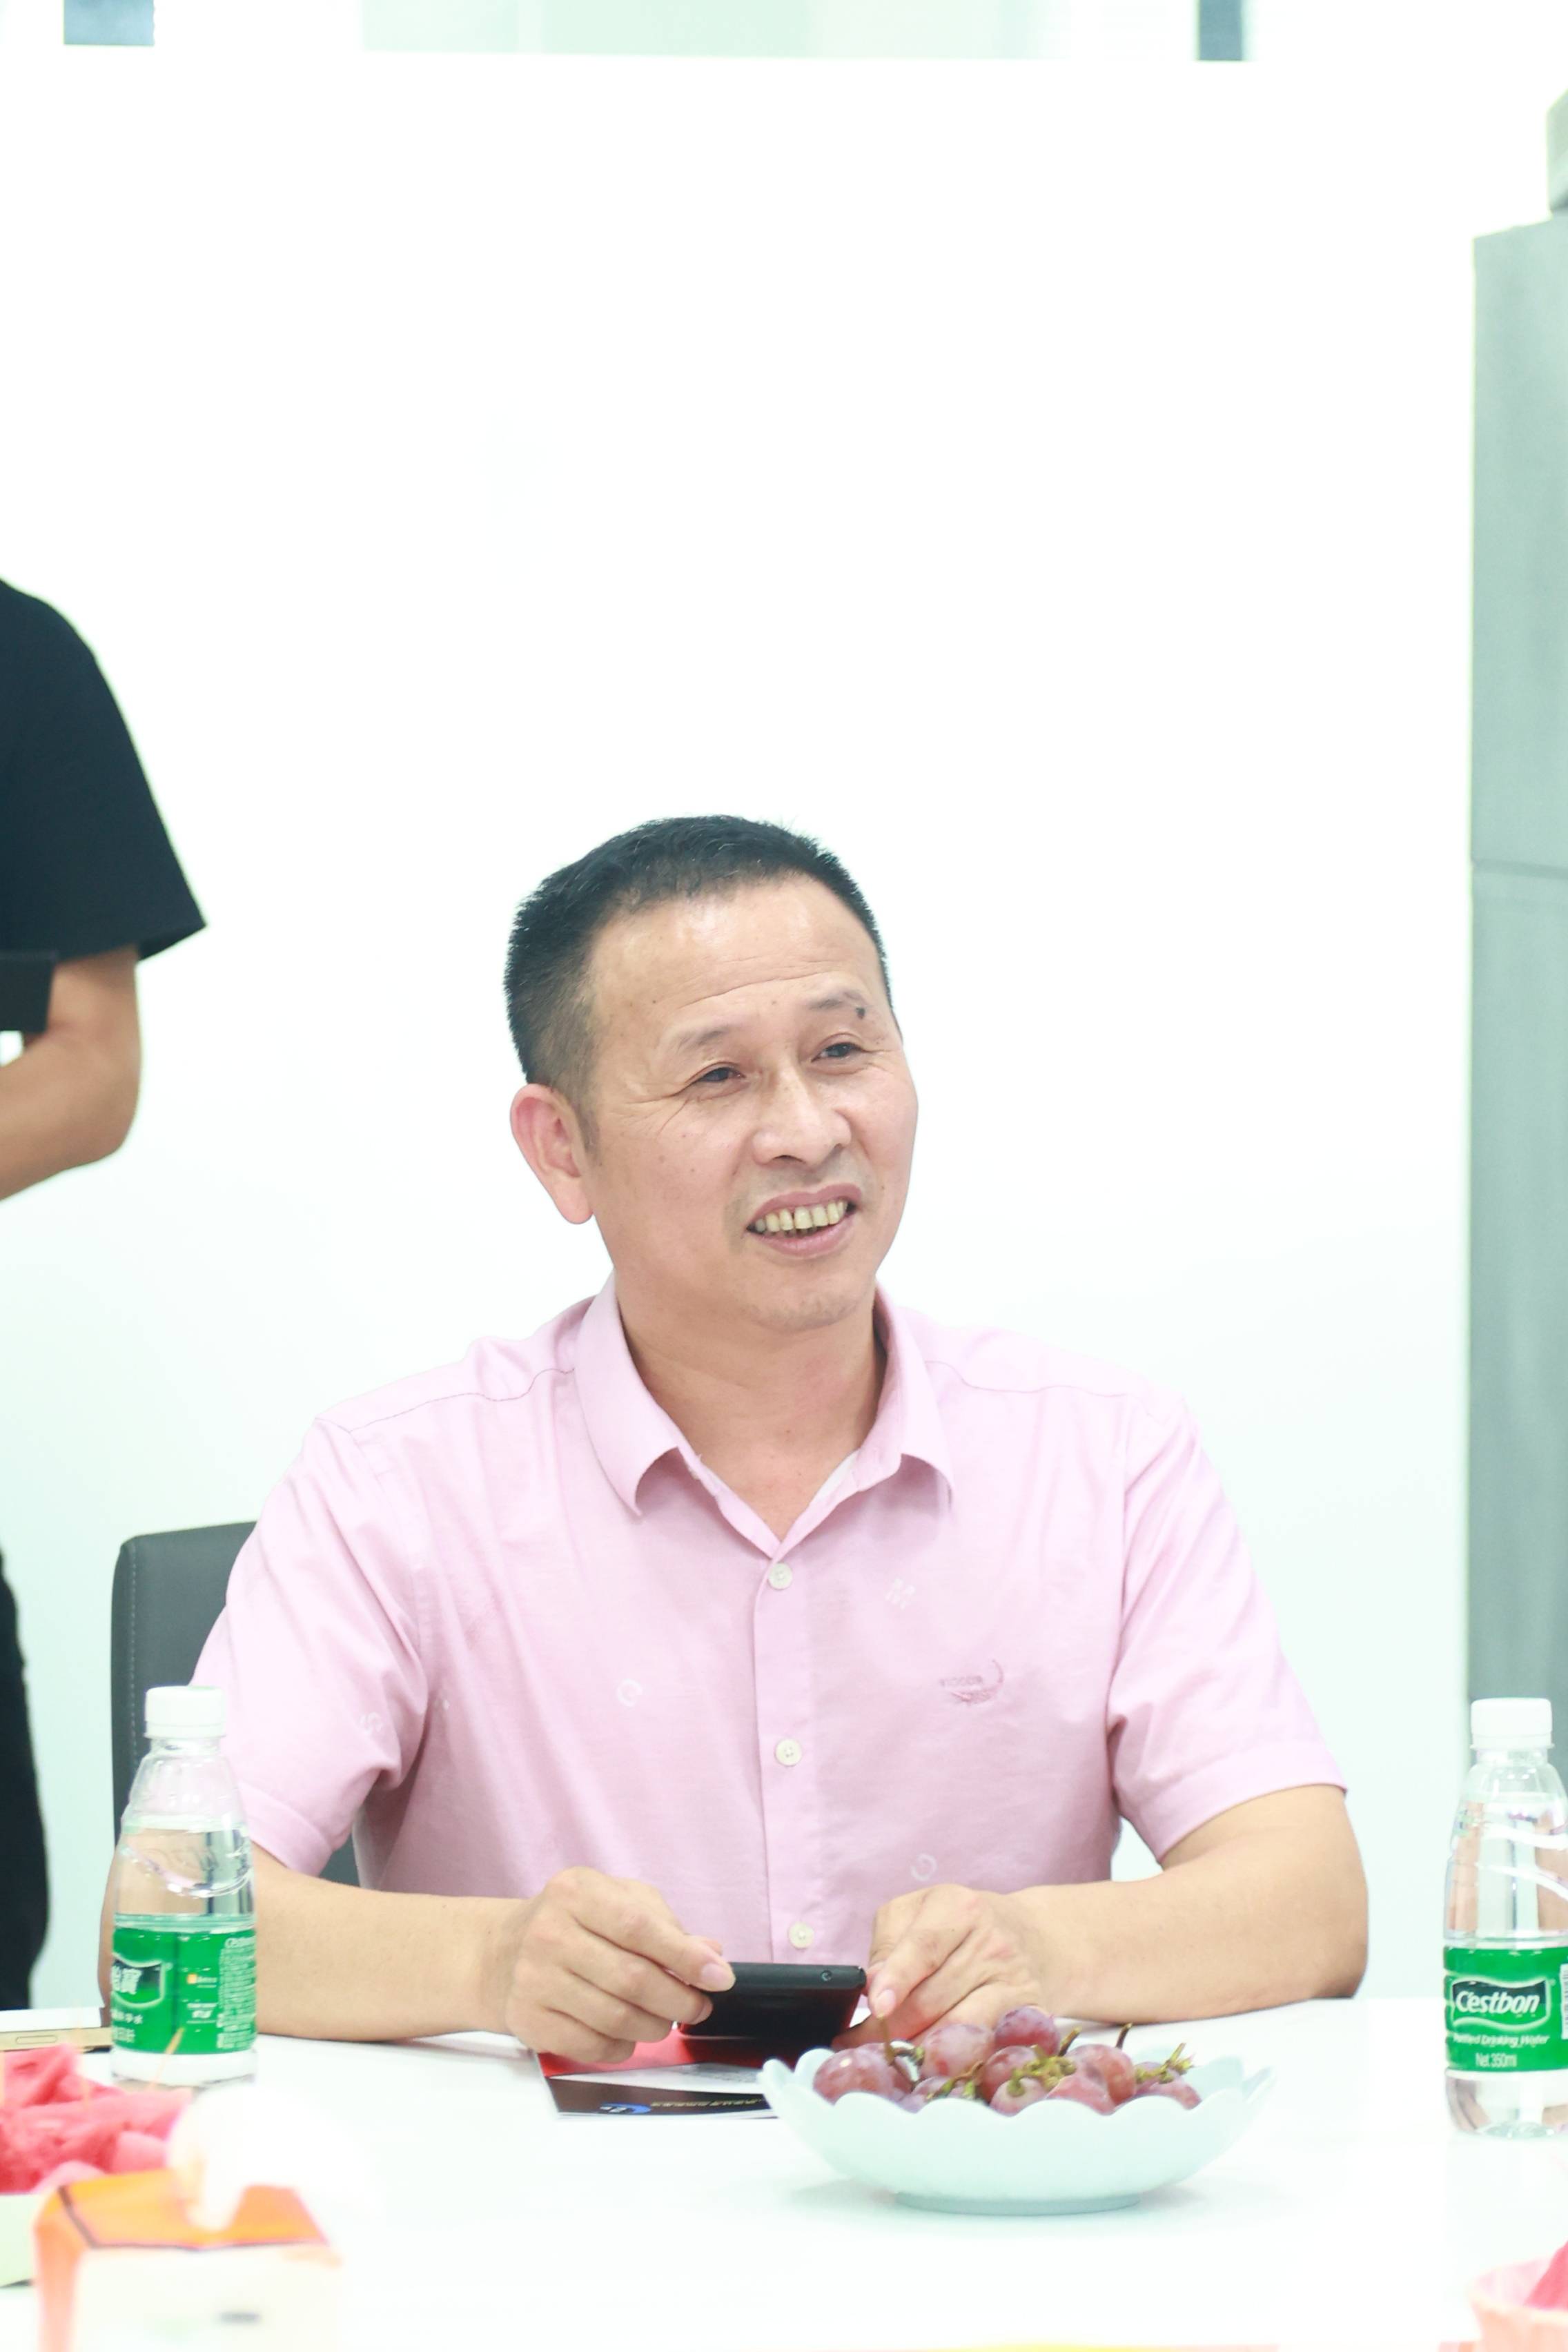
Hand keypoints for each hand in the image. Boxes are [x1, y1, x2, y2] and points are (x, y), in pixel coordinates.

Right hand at [488, 1867, 733, 2063]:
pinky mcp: (528, 2020)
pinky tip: (629, 2032)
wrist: (500, 1954)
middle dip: (679, 1999)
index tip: (719, 1977)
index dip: (684, 1956)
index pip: (639, 1927)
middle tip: (699, 2006)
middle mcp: (549, 1932)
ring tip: (665, 2019)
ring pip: (616, 2017)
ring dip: (655, 2025)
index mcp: (576, 1892)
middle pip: (631, 1978)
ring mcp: (534, 1979)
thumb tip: (711, 1953)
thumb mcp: (615, 1901)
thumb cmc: (572, 1923)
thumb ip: (664, 1924)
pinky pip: (592, 2045)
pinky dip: (624, 2045)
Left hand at [836, 1883, 1045, 2046]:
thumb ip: (890, 1943)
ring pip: (957, 2029)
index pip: (924, 1947)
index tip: (877, 2006)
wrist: (1034, 1936)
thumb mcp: (920, 1912)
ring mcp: (1014, 1981)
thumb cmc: (961, 1925)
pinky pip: (985, 2045)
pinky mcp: (1030, 2015)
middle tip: (860, 2045)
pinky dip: (954, 2060)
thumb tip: (872, 1986)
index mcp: (959, 1908)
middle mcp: (991, 1943)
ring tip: (890, 2060)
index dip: (898, 1979)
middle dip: (892, 2028)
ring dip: (918, 2051)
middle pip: (933, 1998)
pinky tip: (931, 2067)